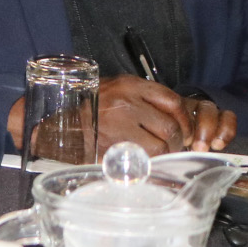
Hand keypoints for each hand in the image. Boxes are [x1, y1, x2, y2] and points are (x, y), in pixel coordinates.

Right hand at [95, 75, 235, 155]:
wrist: (62, 123)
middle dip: (176, 141)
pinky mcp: (113, 146)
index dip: (184, 118)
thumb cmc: (92, 106)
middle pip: (170, 126)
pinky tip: (144, 158)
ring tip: (157, 153)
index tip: (184, 129)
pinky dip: (149, 161)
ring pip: (161, 146)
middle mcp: (126, 103)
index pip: (171, 101)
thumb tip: (176, 117)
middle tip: (172, 145)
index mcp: (129, 85)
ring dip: (163, 153)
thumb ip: (143, 98)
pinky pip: (144, 158)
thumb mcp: (116, 89)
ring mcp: (119, 126)